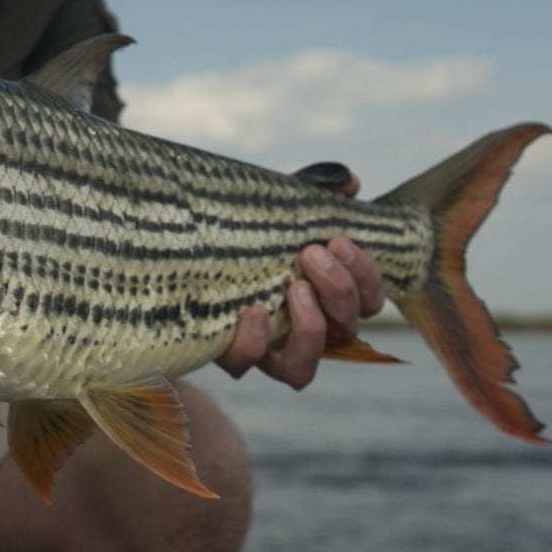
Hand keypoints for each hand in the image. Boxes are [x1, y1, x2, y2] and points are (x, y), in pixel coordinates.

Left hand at [218, 162, 384, 388]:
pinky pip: (247, 365)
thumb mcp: (282, 209)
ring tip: (294, 287)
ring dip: (311, 327)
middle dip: (339, 289)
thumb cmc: (248, 234)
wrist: (182, 255)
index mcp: (329, 298)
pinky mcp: (231, 355)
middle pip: (348, 328)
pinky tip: (252, 310)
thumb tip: (350, 183)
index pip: (368, 301)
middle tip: (310, 253)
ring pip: (304, 368)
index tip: (338, 240)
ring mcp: (269, 350)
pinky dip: (254, 343)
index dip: (363, 276)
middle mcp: (306, 331)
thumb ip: (318, 192)